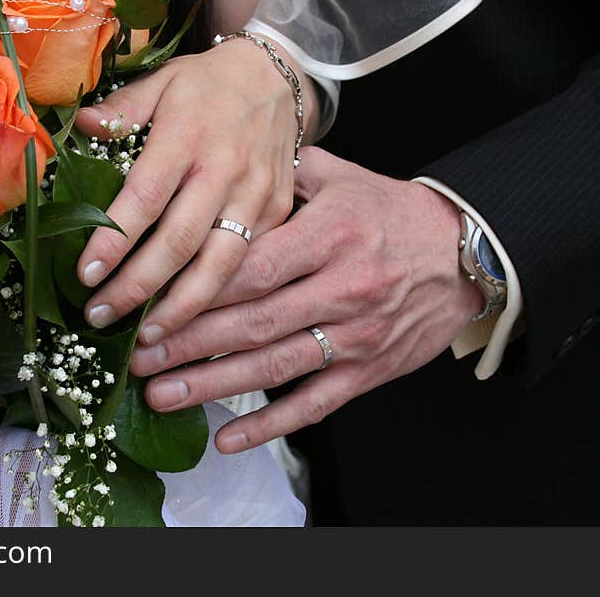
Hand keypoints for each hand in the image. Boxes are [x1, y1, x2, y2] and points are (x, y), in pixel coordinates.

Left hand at [74, 36, 319, 342]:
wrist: (277, 79)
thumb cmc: (207, 85)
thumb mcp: (161, 82)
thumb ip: (121, 109)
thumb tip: (80, 127)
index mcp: (188, 135)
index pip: (145, 198)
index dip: (114, 241)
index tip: (85, 275)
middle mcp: (225, 170)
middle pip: (180, 242)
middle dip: (138, 287)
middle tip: (100, 316)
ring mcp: (256, 196)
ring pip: (220, 266)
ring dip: (181, 309)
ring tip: (146, 339)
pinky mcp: (277, 214)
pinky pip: (247, 265)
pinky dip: (217, 298)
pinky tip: (189, 320)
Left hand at [132, 147, 483, 452]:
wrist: (464, 253)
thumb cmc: (391, 213)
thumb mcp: (342, 177)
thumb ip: (284, 172)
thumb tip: (227, 160)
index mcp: (328, 236)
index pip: (251, 269)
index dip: (196, 292)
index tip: (149, 306)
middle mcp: (340, 288)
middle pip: (252, 321)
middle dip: (188, 343)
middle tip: (136, 358)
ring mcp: (355, 334)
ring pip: (275, 366)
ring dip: (213, 384)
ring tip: (161, 395)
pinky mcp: (368, 370)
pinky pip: (315, 403)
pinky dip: (270, 424)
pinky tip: (227, 437)